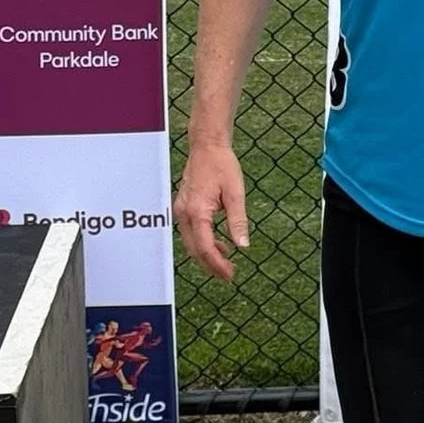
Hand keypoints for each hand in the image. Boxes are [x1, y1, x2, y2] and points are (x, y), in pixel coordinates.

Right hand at [174, 142, 248, 280]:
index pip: (205, 247)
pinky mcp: (183, 208)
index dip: (217, 265)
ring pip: (191, 243)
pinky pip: (190, 233)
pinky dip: (203, 243)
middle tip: (230, 275)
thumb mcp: (236, 193)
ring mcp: (180, 211)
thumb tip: (242, 246)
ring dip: (207, 256)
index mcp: (197, 211)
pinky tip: (220, 245)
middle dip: (211, 265)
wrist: (207, 147)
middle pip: (195, 250)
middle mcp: (184, 214)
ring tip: (227, 263)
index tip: (230, 274)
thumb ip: (238, 221)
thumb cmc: (222, 166)